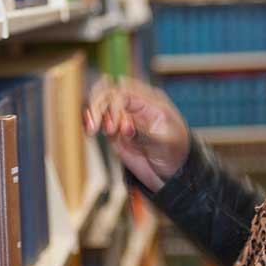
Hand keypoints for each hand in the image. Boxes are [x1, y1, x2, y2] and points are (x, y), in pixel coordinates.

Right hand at [85, 76, 189, 192]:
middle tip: (99, 128)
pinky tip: (89, 129)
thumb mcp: (166, 142)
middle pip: (109, 93)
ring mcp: (124, 117)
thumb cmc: (175, 152)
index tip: (117, 128)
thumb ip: (145, 133)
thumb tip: (124, 127)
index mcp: (151, 101)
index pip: (125, 93)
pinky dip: (91, 121)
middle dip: (100, 107)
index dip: (116, 107)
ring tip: (92, 129)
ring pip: (101, 103)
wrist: (172, 172)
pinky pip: (99, 119)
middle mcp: (135, 105)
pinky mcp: (115, 130)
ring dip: (94, 113)